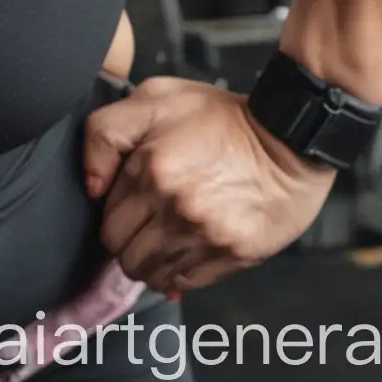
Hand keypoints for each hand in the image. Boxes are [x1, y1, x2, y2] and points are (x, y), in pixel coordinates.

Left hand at [83, 77, 335, 294]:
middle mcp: (174, 206)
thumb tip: (92, 186)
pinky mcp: (232, 254)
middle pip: (123, 253)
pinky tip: (188, 250)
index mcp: (150, 168)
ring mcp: (204, 234)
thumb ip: (106, 134)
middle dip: (128, 241)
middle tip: (147, 224)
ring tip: (168, 238)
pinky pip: (185, 284)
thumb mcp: (154, 97)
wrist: (290, 139)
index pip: (106, 219)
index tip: (133, 203)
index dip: (116, 213)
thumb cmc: (222, 117)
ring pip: (150, 275)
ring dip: (151, 262)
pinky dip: (179, 275)